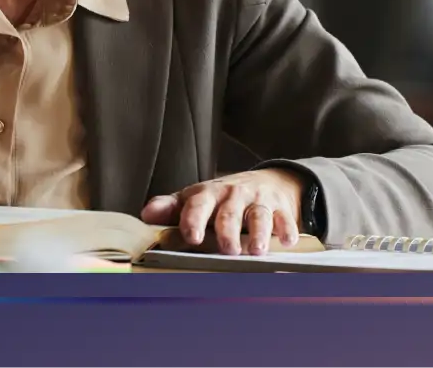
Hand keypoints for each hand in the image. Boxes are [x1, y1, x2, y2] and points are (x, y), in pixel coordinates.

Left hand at [140, 168, 304, 255]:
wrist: (266, 182)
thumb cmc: (223, 198)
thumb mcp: (196, 198)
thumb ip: (171, 208)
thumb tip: (146, 215)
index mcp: (209, 194)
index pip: (198, 204)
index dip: (194, 219)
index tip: (191, 237)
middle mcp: (233, 196)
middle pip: (230, 212)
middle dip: (228, 229)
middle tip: (227, 249)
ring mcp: (258, 201)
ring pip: (259, 216)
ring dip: (259, 233)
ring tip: (256, 251)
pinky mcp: (280, 209)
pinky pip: (285, 219)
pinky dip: (287, 229)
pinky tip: (286, 241)